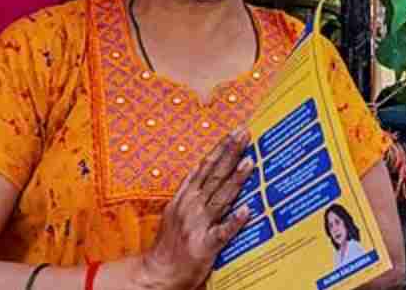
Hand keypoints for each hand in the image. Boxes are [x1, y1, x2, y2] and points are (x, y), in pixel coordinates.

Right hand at [138, 129, 255, 289]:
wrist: (157, 273)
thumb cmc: (171, 243)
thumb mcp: (177, 210)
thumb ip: (194, 192)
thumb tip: (212, 172)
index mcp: (185, 197)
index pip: (205, 167)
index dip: (220, 149)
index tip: (234, 132)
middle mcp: (191, 207)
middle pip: (214, 176)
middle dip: (230, 153)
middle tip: (244, 134)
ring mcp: (197, 225)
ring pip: (220, 198)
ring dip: (235, 180)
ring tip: (249, 162)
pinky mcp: (204, 245)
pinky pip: (222, 232)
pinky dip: (234, 221)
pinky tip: (247, 210)